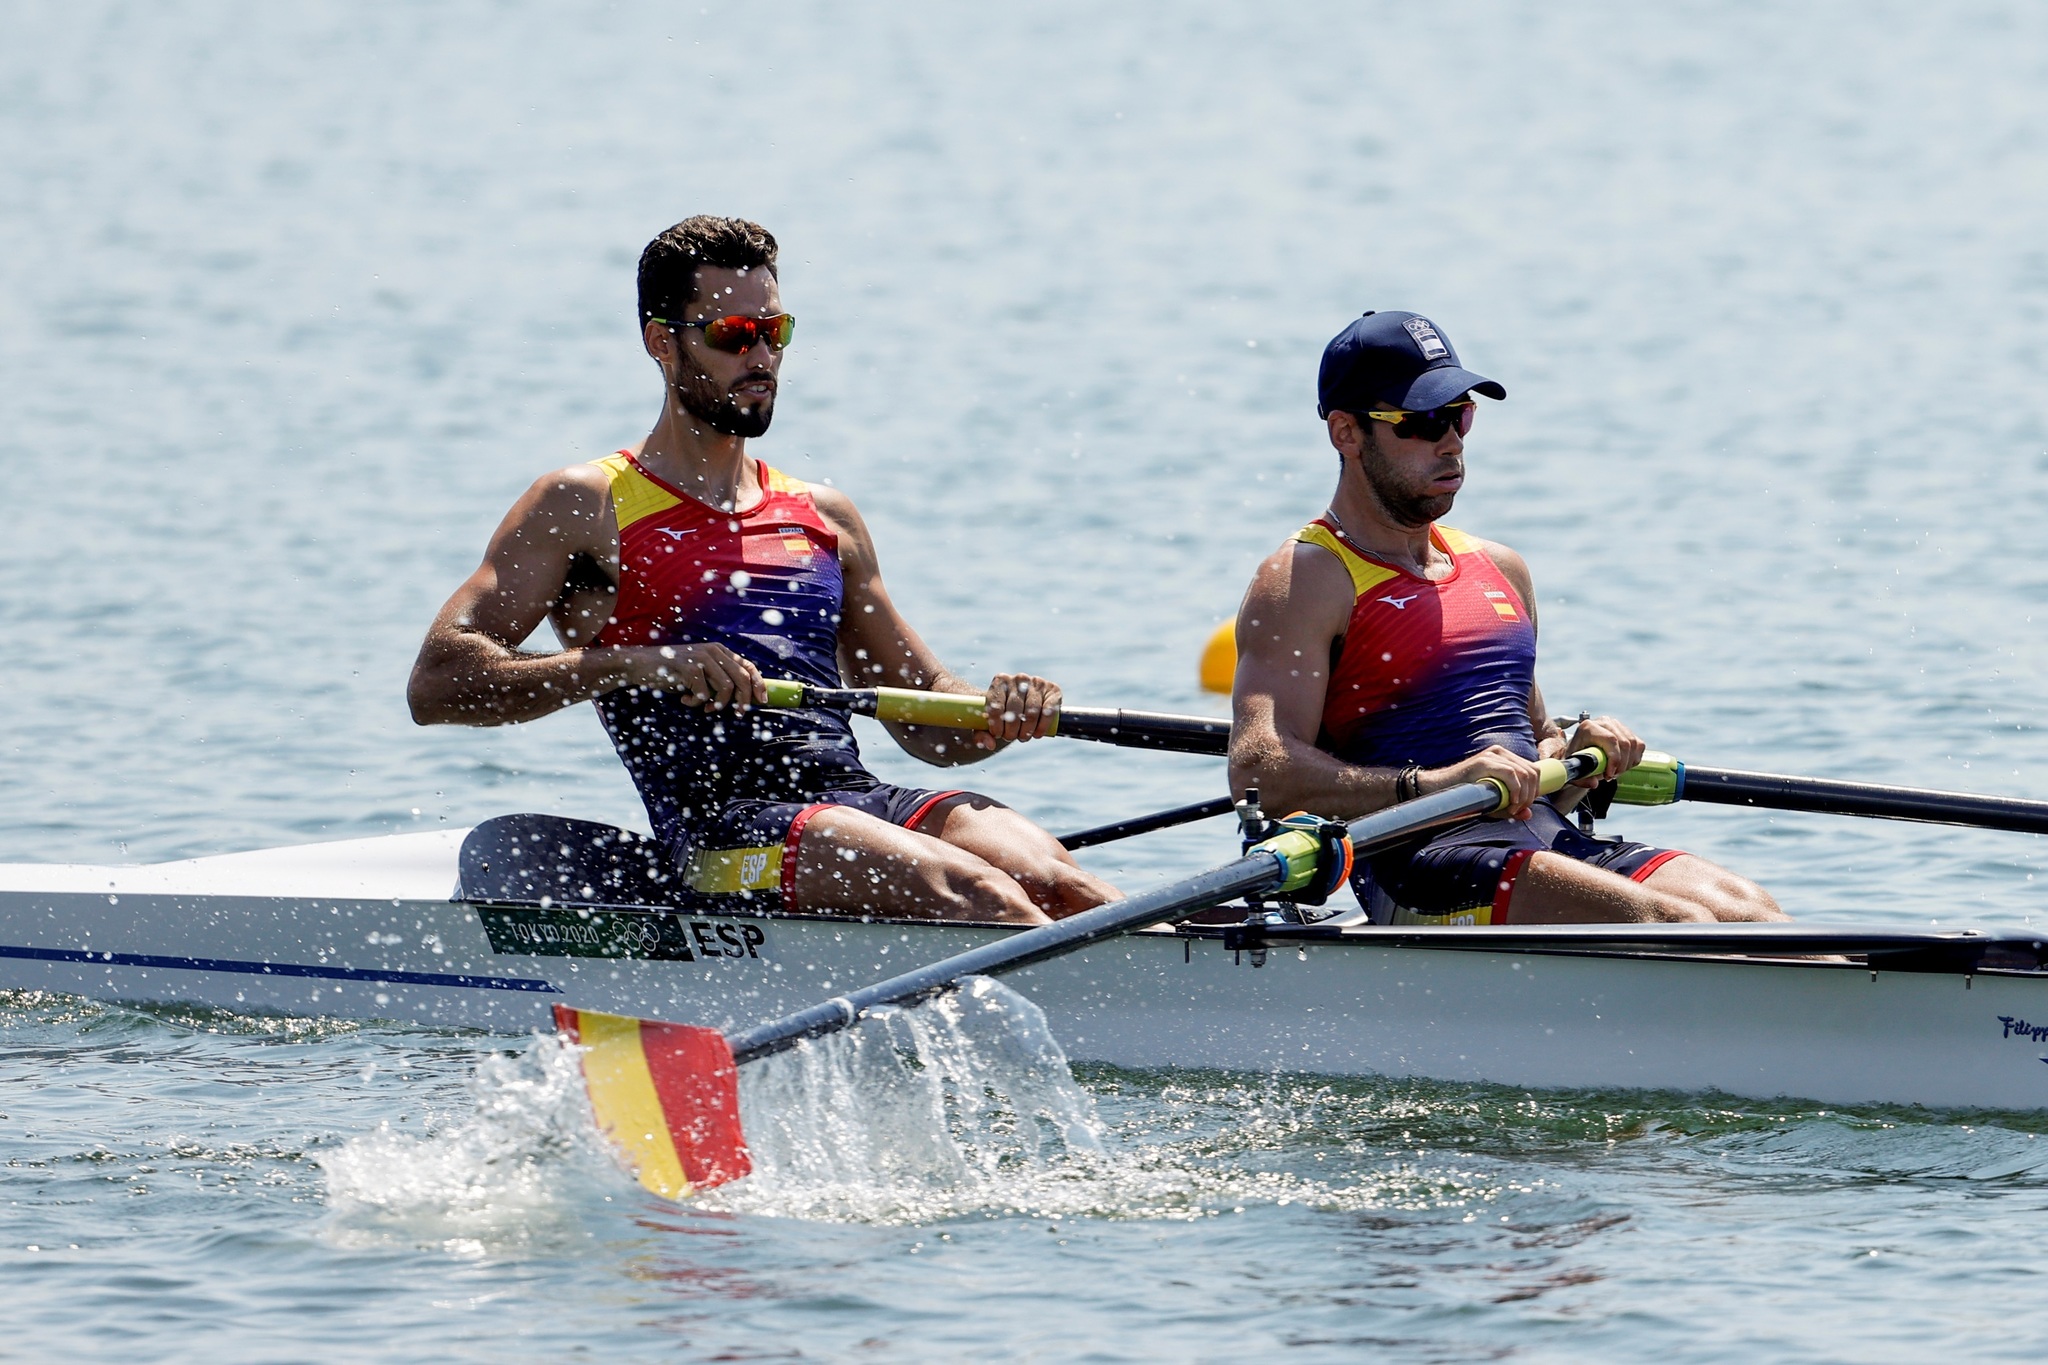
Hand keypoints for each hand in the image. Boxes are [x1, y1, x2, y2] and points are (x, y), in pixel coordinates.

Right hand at [629, 643, 765, 709]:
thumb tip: (744, 698)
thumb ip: (719, 679)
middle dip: (743, 701)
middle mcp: (713, 651)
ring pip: (726, 688)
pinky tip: (684, 699)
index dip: (759, 684)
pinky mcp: (689, 667)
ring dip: (717, 705)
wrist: (641, 665)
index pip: (748, 666)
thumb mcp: (700, 672)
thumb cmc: (673, 673)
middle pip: (742, 679)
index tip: (762, 701)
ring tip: (704, 707)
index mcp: (719, 650)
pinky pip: (703, 694)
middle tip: (738, 714)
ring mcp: (701, 657)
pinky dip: (695, 703)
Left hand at [974, 672, 1060, 748]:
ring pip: (1032, 712)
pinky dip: (1043, 725)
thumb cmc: (1001, 713)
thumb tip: (990, 744)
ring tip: (1023, 737)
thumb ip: (982, 734)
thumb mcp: (987, 722)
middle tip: (1010, 737)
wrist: (1021, 703)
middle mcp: (1019, 678)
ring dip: (1027, 730)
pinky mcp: (1053, 690)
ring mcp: (1037, 683)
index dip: (996, 723)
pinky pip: (1049, 710)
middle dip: (1012, 730)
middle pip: (1014, 709)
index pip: (996, 705)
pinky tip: (1037, 734)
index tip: (997, 734)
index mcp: (1000, 681)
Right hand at [1424, 745, 1543, 818]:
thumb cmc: (1466, 796)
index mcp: (1505, 759)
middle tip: (1519, 810)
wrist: (1439, 789)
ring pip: (1525, 772)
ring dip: (1525, 794)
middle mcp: (1500, 752)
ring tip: (1513, 808)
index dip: (1535, 790)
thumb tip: (1528, 814)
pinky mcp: (1485, 761)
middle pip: (1532, 771)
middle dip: (1531, 794)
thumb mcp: (1493, 802)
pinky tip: (1511, 802)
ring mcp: (1493, 754)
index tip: (1525, 806)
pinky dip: (1516, 789)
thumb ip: (1511, 808)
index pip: (1533, 770)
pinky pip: (1511, 773)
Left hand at [1565, 716, 1644, 786]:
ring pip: (1634, 745)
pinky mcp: (1626, 730)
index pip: (1611, 740)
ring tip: (1614, 772)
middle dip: (1621, 765)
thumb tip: (1594, 784)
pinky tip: (1622, 765)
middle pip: (1625, 743)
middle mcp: (1604, 722)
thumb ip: (1581, 779)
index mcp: (1588, 727)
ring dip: (1627, 764)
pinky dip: (1633, 759)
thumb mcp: (1573, 770)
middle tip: (1611, 776)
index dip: (1614, 759)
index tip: (1609, 775)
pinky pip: (1639, 746)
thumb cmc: (1574, 760)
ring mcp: (1616, 725)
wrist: (1578, 752)